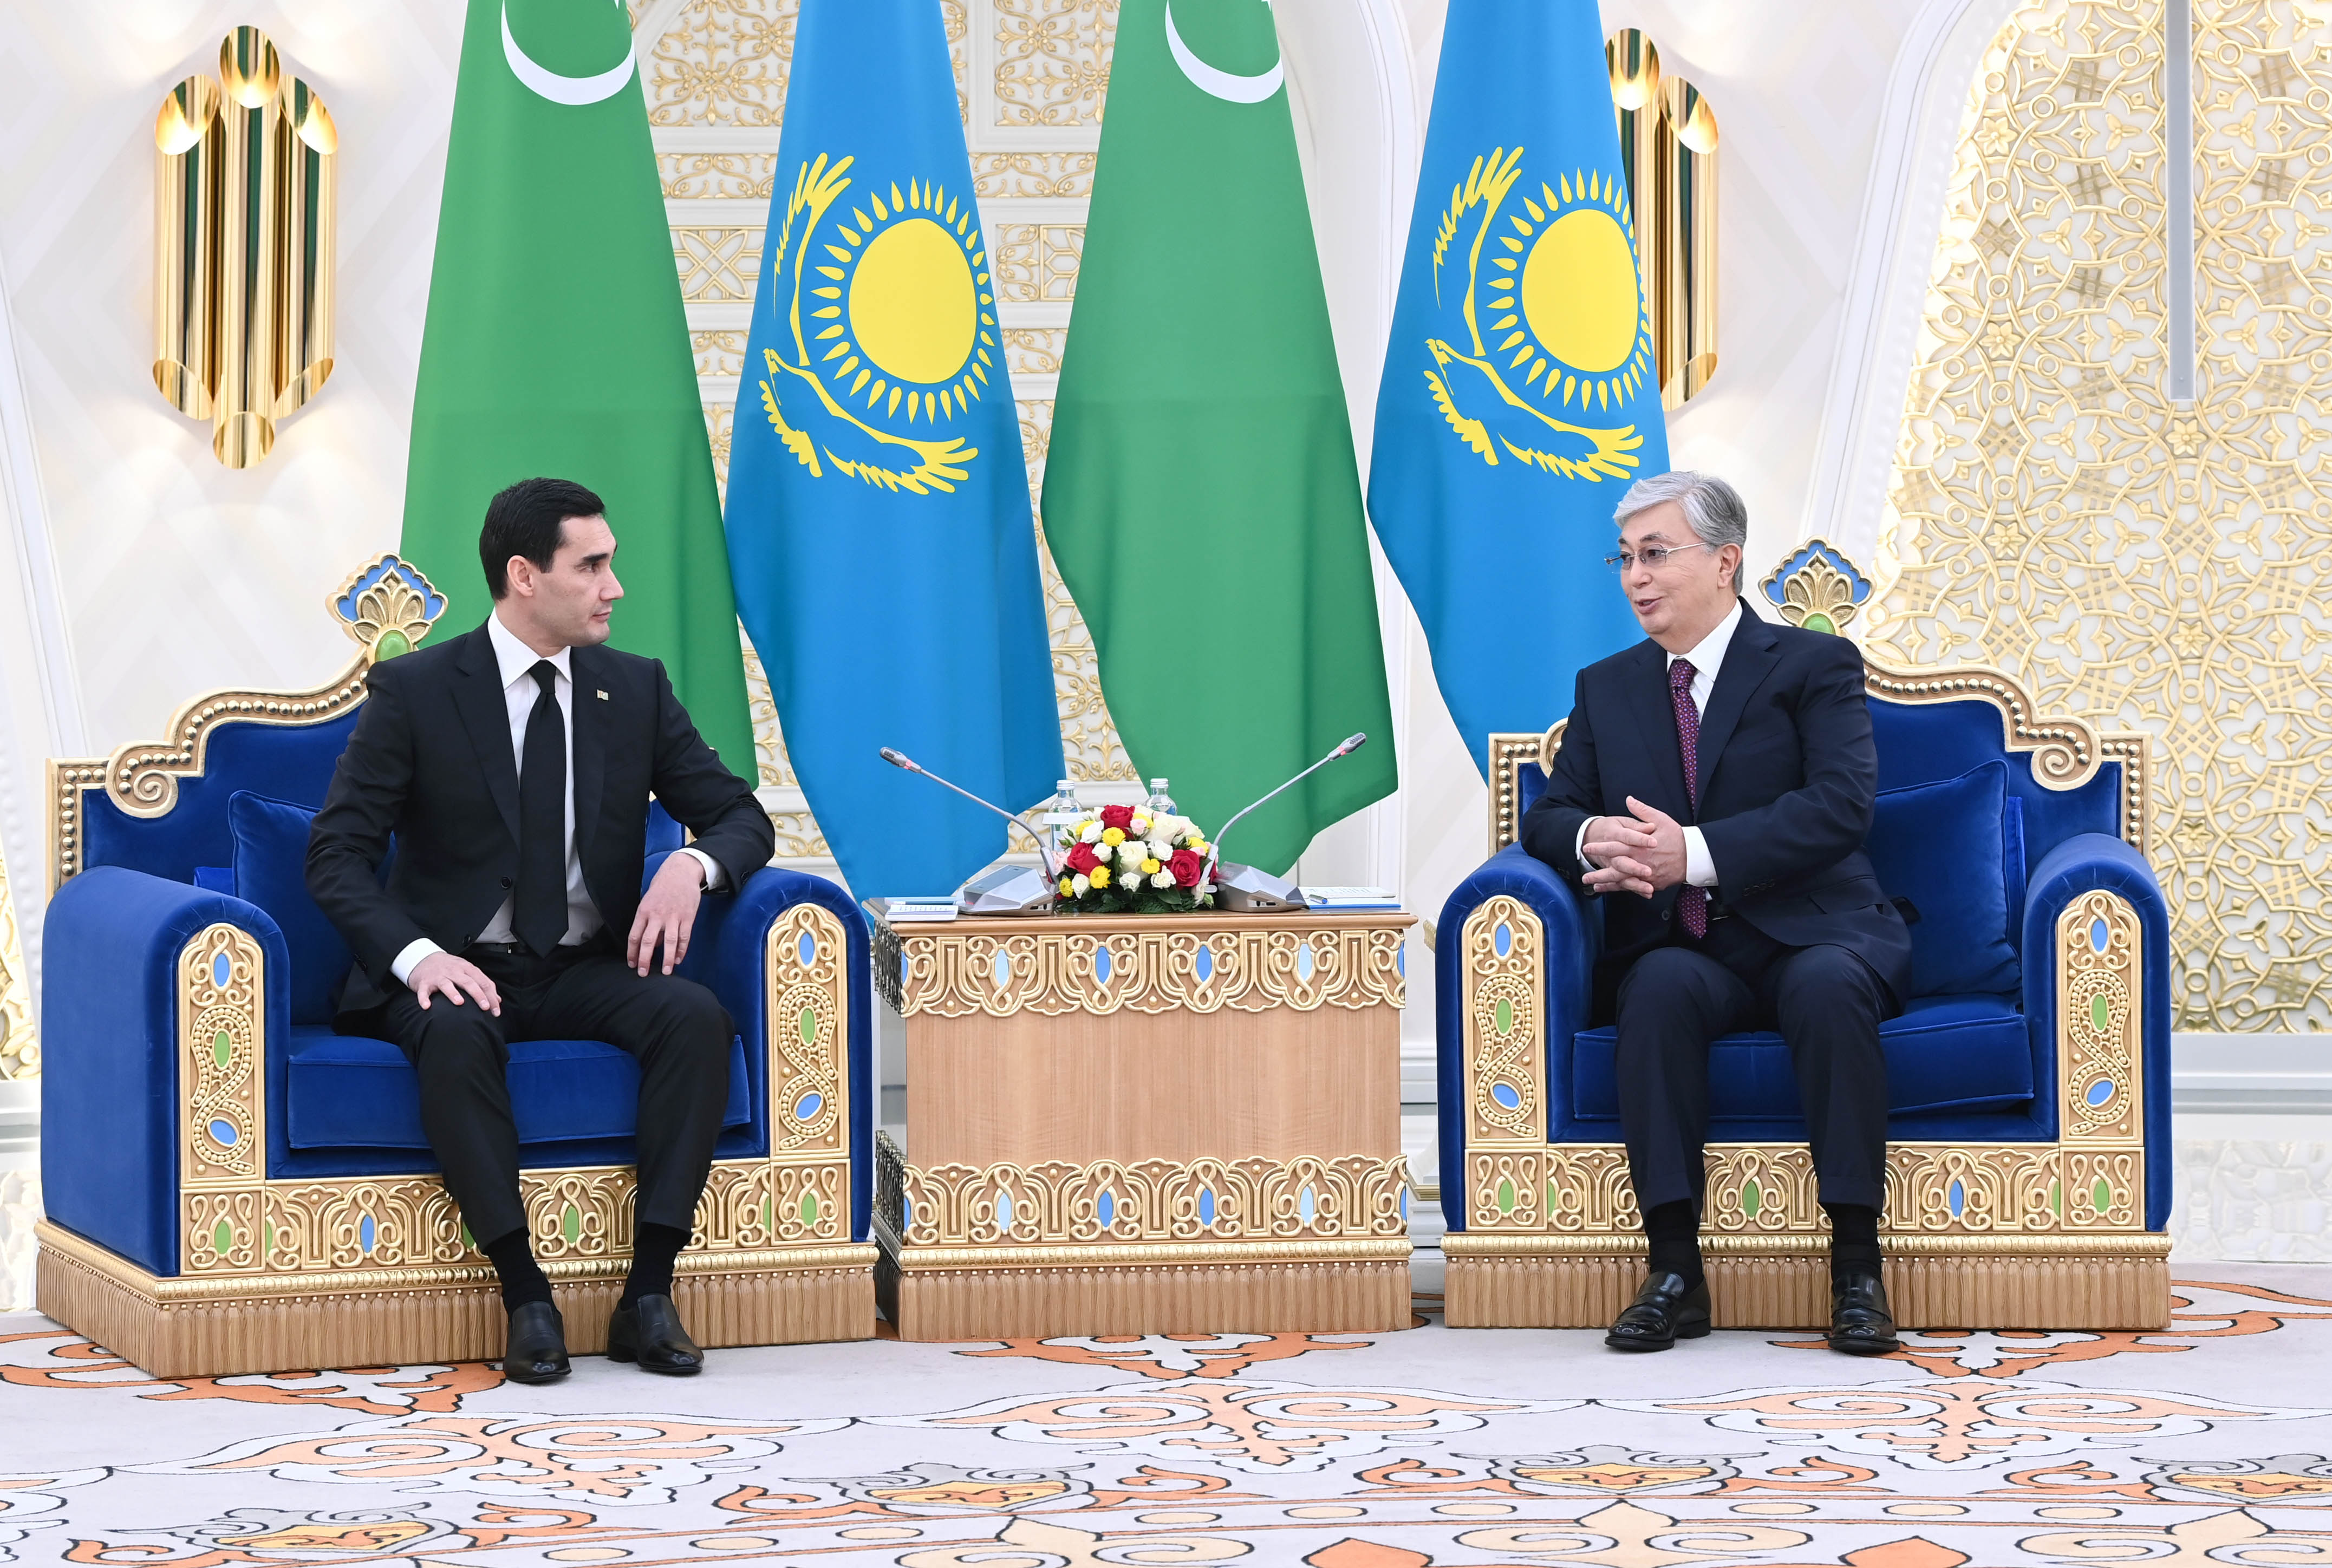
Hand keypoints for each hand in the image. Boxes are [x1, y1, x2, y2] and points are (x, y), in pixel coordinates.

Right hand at [409, 952, 500, 1013]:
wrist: (424, 958)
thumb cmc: (450, 968)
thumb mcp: (467, 972)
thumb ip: (482, 984)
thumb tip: (497, 1000)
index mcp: (467, 969)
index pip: (483, 982)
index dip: (491, 996)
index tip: (496, 1011)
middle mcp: (454, 971)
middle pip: (468, 982)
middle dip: (478, 995)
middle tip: (485, 1007)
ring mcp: (438, 976)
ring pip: (447, 984)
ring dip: (453, 993)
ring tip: (460, 1003)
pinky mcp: (424, 982)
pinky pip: (424, 991)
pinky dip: (424, 998)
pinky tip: (427, 1006)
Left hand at [628, 853, 706, 975]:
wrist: (681, 871)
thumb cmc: (662, 886)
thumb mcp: (649, 901)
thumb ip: (647, 921)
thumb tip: (651, 944)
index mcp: (643, 911)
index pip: (634, 936)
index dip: (632, 952)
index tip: (631, 964)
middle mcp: (657, 915)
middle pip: (648, 942)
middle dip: (644, 960)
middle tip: (643, 973)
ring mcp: (673, 916)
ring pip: (669, 942)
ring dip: (667, 959)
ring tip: (666, 972)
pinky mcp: (687, 917)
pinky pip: (684, 937)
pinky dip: (682, 950)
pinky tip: (678, 959)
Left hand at [1582, 796, 1687, 897]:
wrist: (1694, 856)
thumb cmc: (1677, 837)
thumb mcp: (1660, 819)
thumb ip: (1642, 811)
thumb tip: (1628, 799)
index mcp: (1639, 847)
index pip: (1615, 847)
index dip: (1600, 848)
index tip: (1587, 847)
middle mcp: (1639, 863)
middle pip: (1614, 869)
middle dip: (1598, 872)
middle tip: (1583, 876)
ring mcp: (1645, 875)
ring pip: (1622, 881)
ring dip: (1606, 884)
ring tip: (1592, 886)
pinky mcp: (1651, 884)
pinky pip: (1633, 887)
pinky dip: (1621, 889)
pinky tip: (1611, 890)